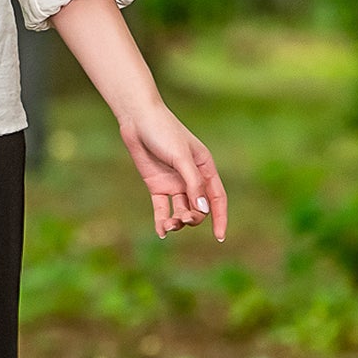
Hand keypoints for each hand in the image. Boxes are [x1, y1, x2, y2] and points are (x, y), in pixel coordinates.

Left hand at [117, 100, 226, 240]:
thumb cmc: (164, 132)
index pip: (217, 198)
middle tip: (183, 219)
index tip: (219, 237)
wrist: (137, 120)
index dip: (220, 218)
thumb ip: (193, 183)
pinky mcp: (156, 185)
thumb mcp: (181, 157)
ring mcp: (173, 183)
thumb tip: (204, 210)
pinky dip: (162, 220)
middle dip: (193, 218)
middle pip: (198, 208)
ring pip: (180, 210)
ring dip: (177, 221)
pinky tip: (161, 231)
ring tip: (168, 226)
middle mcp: (191, 178)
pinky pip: (162, 208)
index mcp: (205, 168)